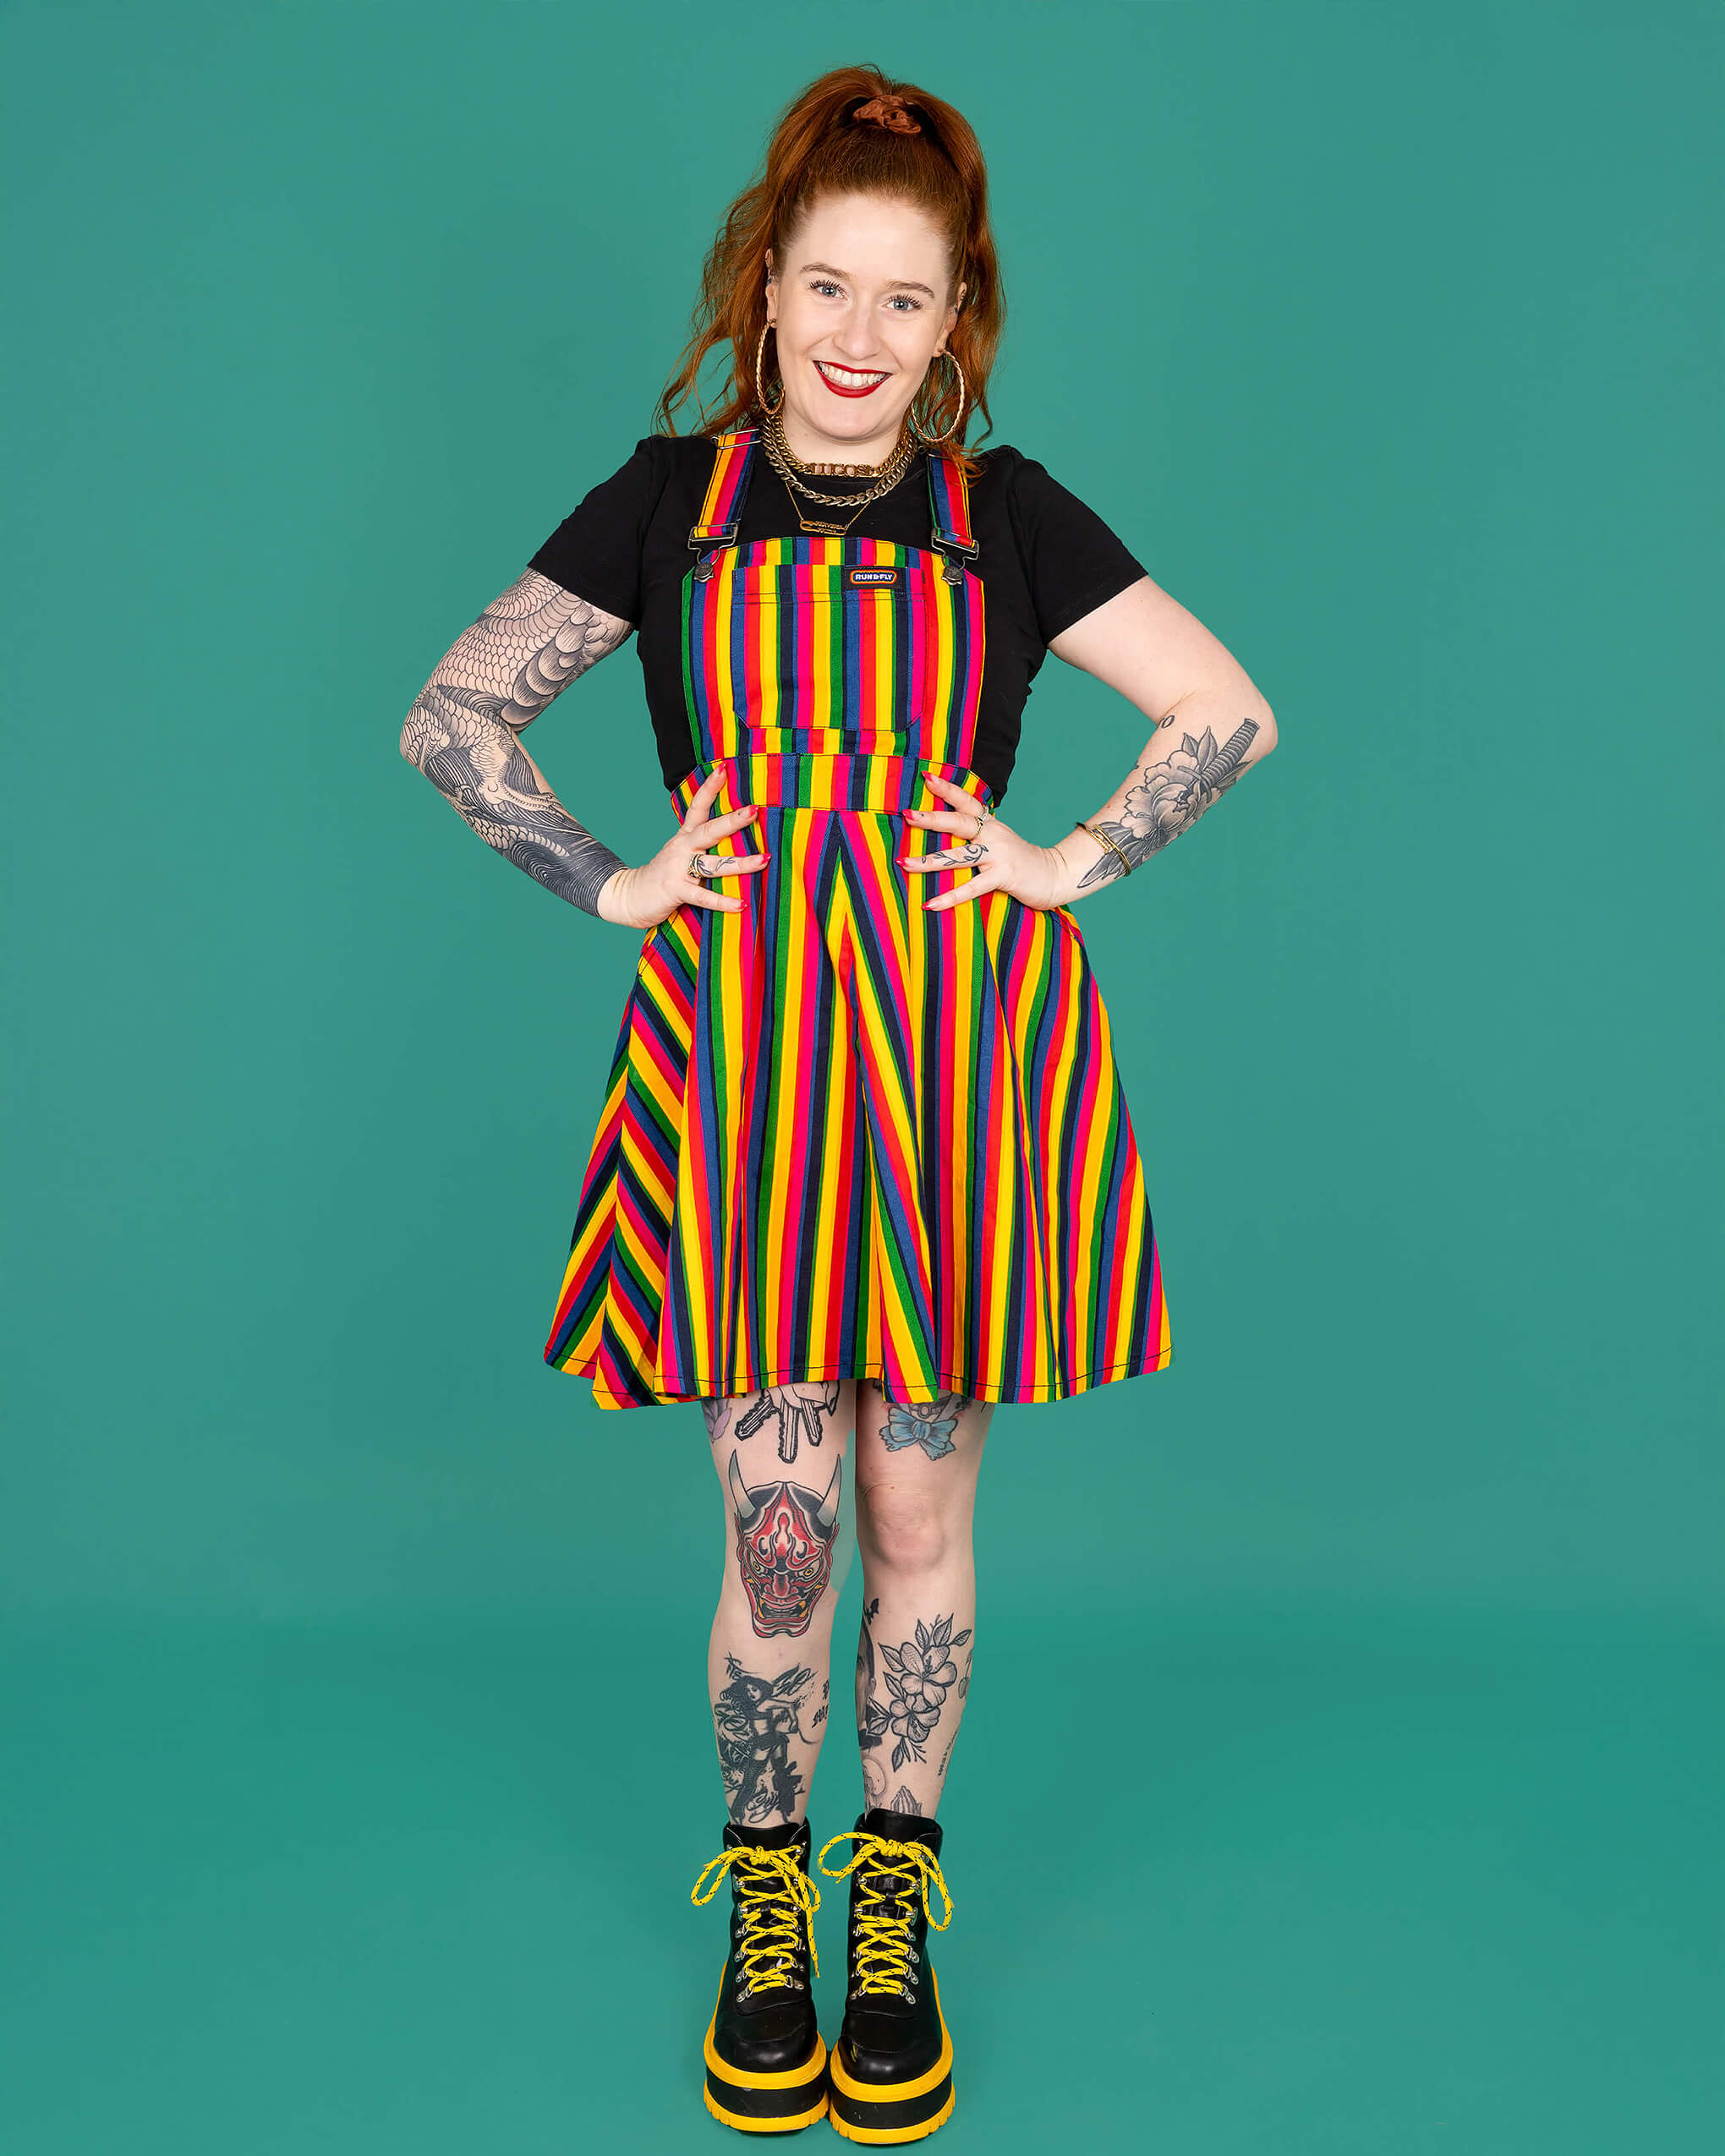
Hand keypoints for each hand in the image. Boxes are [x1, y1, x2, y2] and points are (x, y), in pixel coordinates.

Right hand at [596, 764, 767, 929]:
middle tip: (754, 809)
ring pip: (714, 863)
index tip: (725, 768)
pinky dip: (723, 901)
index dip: (710, 787)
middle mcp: (683, 848)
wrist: (629, 896)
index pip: (698, 806)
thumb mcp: (681, 853)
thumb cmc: (663, 874)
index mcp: (685, 836)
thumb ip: (703, 845)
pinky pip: (704, 896)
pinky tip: (741, 904)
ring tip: (764, 859)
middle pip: (709, 830)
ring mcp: (679, 869)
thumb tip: (735, 833)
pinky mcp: (676, 890)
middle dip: (732, 820)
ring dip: (741, 863)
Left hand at [900, 772, 1070, 912]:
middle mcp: (993, 835)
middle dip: (931, 818)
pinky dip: (949, 897)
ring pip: (958, 856)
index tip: (926, 777)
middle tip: (906, 814)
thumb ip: (977, 832)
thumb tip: (946, 827)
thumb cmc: (1020, 859)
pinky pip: (971, 888)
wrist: (1056, 875)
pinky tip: (929, 904)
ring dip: (929, 861)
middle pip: (959, 822)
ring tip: (903, 863)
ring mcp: (998, 855)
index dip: (947, 788)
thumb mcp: (999, 839)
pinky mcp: (1003, 877)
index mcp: (990, 824)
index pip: (966, 801)